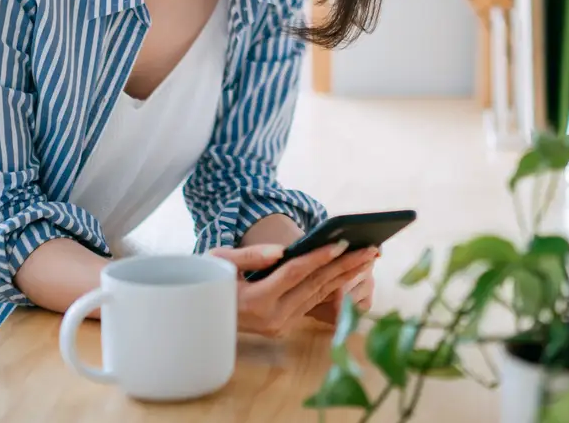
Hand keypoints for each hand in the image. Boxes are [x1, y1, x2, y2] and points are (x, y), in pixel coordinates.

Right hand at [209, 241, 377, 337]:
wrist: (199, 315)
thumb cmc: (208, 281)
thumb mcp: (220, 263)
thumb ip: (251, 256)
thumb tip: (282, 251)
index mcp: (256, 300)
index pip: (294, 273)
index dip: (318, 256)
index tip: (341, 242)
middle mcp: (272, 317)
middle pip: (315, 285)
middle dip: (344, 265)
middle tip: (370, 249)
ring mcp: (280, 325)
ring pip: (319, 295)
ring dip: (345, 276)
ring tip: (368, 259)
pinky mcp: (284, 326)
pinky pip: (313, 302)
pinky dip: (333, 286)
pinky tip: (349, 273)